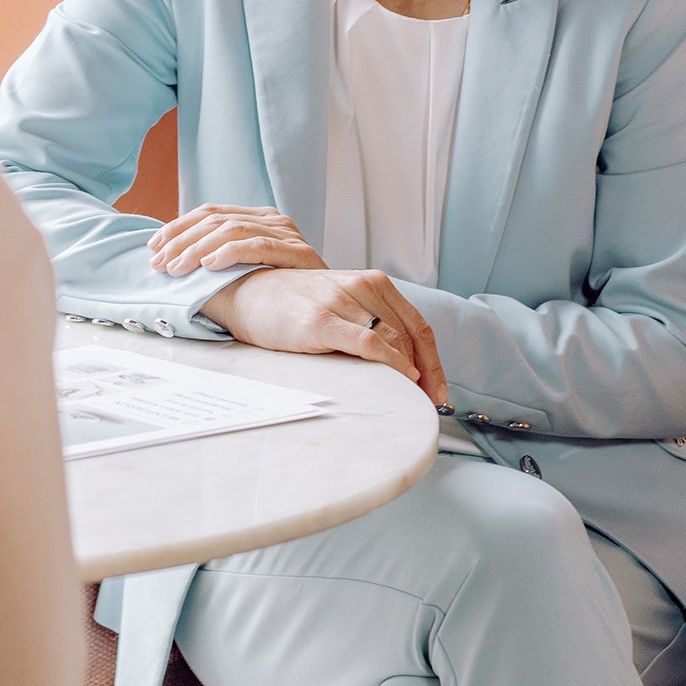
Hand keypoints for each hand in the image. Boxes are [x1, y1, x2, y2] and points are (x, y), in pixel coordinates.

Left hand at [149, 204, 326, 276]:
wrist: (331, 306)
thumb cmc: (283, 290)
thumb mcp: (247, 268)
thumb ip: (221, 256)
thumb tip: (172, 257)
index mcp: (258, 217)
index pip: (210, 212)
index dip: (178, 226)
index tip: (153, 246)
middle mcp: (272, 219)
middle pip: (215, 220)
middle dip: (181, 241)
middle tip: (159, 263)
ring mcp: (287, 233)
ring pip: (231, 230)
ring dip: (198, 249)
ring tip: (177, 268)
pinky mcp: (298, 252)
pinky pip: (257, 245)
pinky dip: (228, 253)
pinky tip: (209, 266)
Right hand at [200, 266, 449, 406]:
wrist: (246, 291)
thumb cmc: (291, 303)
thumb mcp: (339, 302)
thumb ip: (369, 319)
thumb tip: (401, 364)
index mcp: (372, 281)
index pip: (418, 326)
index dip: (434, 362)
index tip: (438, 392)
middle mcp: (362, 286)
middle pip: (410, 338)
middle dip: (424, 375)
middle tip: (425, 404)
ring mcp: (341, 302)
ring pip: (394, 341)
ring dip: (409, 376)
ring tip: (411, 401)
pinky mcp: (321, 320)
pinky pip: (369, 343)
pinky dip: (391, 363)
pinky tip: (398, 379)